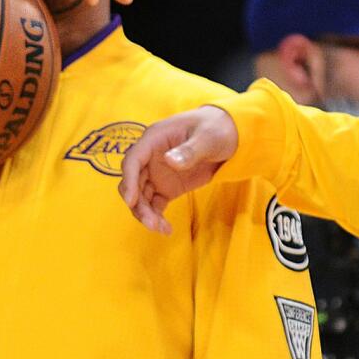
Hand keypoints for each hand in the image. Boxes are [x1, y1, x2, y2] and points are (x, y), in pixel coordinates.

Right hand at [118, 106, 239, 233]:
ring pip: (142, 197)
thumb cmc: (216, 128)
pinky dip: (157, 217)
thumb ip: (190, 150)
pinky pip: (155, 204)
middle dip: (138, 204)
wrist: (229, 135)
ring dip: (146, 214)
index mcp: (154, 139)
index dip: (129, 180)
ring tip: (161, 228)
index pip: (133, 160)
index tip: (131, 201)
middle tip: (151, 222)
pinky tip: (166, 229)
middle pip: (133, 182)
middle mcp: (150, 157)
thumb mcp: (207, 137)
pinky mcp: (166, 187)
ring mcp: (157, 173)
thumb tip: (170, 161)